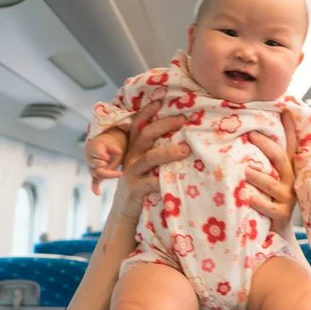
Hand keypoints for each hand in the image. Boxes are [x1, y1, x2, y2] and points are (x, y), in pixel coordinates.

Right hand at [86, 129, 128, 194]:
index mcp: (94, 149)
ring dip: (105, 175)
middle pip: (95, 165)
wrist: (99, 148)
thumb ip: (114, 148)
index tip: (107, 158)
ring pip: (96, 173)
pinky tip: (98, 193)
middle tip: (111, 166)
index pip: (96, 153)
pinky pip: (94, 182)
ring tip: (118, 173)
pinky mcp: (95, 174)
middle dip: (102, 166)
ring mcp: (92, 168)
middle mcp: (91, 160)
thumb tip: (119, 152)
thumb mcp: (110, 144)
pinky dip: (95, 187)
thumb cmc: (106, 146)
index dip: (101, 155)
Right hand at [117, 102, 190, 217]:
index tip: (160, 100)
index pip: (139, 125)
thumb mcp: (146, 164)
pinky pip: (151, 182)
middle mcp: (131, 157)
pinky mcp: (135, 188)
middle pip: (146, 135)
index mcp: (134, 148)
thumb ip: (156, 151)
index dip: (147, 111)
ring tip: (185, 150)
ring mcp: (132, 172)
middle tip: (183, 119)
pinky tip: (176, 179)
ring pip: (150, 157)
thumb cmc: (142, 183)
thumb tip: (183, 138)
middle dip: (164, 125)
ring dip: (168, 152)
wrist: (125, 209)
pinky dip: (163, 180)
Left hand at [245, 111, 297, 235]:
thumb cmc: (271, 197)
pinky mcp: (281, 214)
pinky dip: (258, 202)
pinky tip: (247, 197)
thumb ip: (268, 156)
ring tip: (245, 170)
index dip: (289, 129)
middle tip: (250, 136)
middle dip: (266, 146)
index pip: (290, 145)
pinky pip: (269, 207)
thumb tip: (258, 129)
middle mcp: (291, 180)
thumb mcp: (273, 175)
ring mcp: (287, 198)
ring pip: (271, 184)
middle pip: (280, 159)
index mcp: (289, 168)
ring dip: (258, 176)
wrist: (277, 230)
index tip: (283, 112)